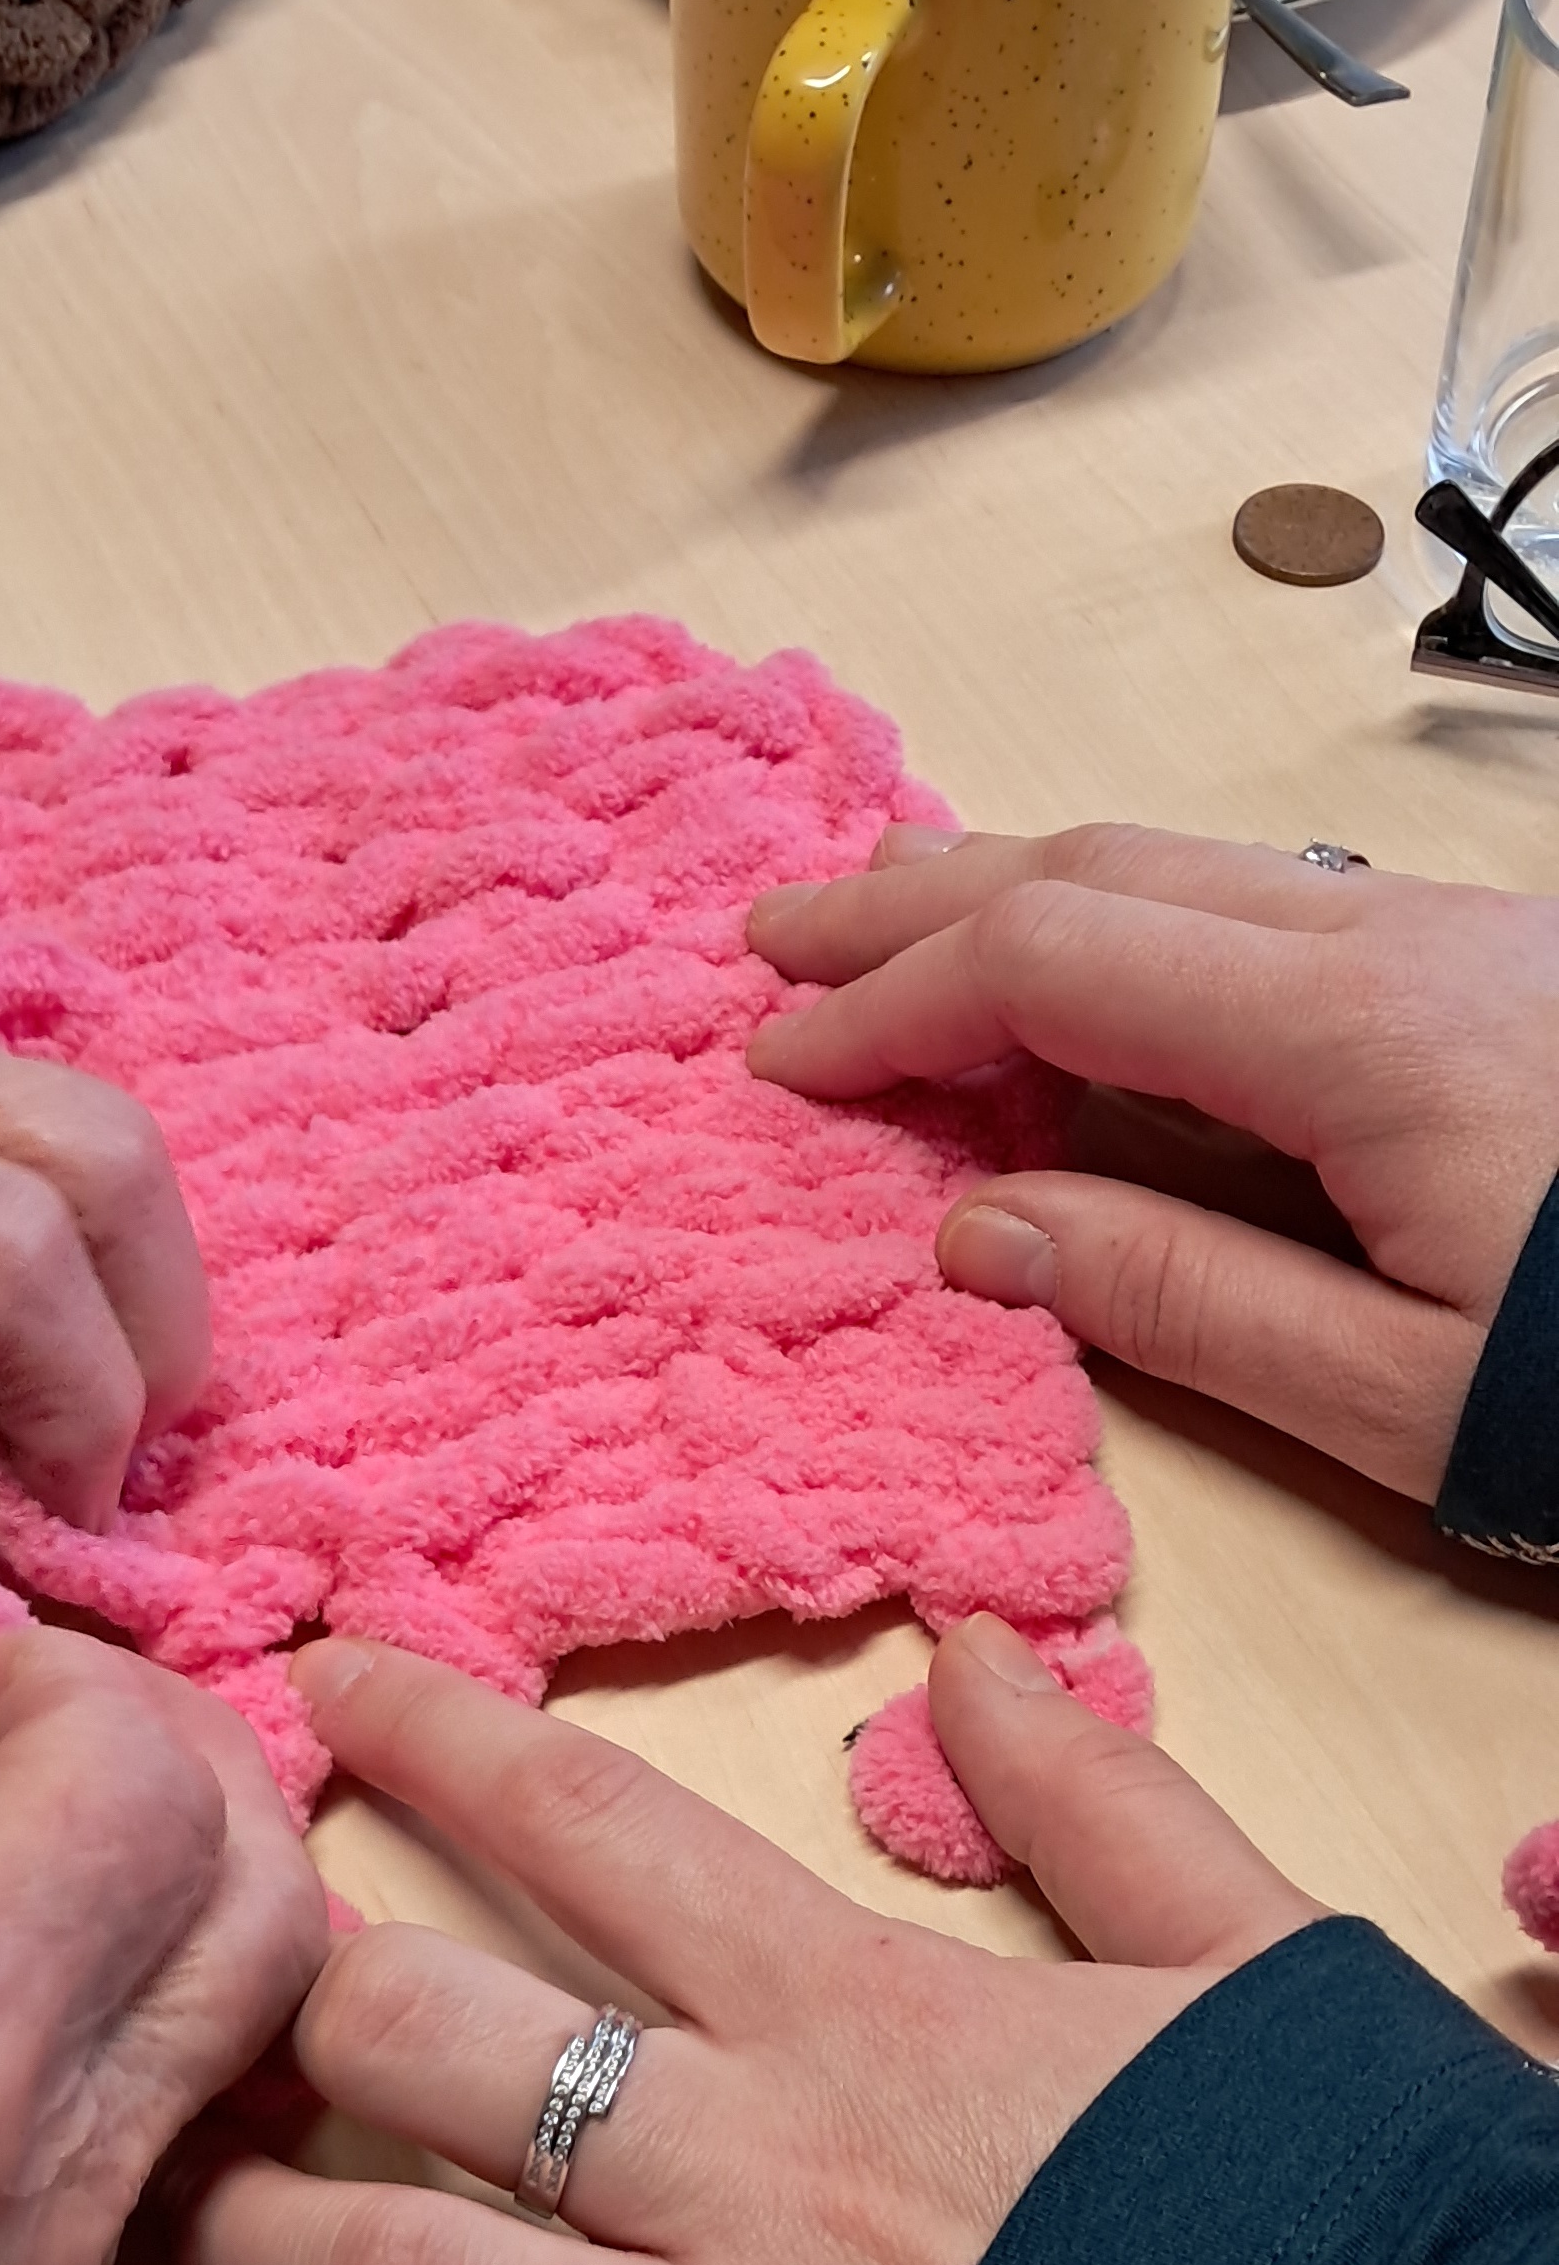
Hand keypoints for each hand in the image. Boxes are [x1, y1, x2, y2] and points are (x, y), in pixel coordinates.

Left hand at [0, 956, 207, 1553]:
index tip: (67, 1517)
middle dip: (148, 1327)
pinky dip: (51, 1234)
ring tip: (48, 1413)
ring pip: (80, 1114)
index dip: (74, 1402)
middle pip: (94, 1146)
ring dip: (113, 1279)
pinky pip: (9, 1112)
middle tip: (103, 1465)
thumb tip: (32, 1510)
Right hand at [0, 1620, 322, 2264]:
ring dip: (170, 1901)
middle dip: (180, 1766)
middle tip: (29, 1732)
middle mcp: (21, 2216)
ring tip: (3, 1854)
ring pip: (242, 2044)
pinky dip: (101, 2045)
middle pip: (268, 1910)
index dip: (75, 1690)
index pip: (146, 1804)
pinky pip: (144, 2167)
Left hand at [183, 1631, 1316, 2264]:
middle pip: (427, 2051)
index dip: (432, 1744)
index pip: (592, 1837)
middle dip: (297, 2004)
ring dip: (261, 2252)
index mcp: (875, 2021)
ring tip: (212, 2234)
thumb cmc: (1386, 2244)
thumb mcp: (1266, 1972)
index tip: (325, 1689)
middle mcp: (761, 2192)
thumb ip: (1102, 1812)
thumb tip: (968, 1662)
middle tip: (246, 2003)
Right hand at [746, 825, 1558, 1501]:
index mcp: (1354, 1037)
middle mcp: (1391, 942)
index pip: (1052, 962)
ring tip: (897, 924)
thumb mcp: (1408, 1399)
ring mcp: (1450, 934)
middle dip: (920, 896)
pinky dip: (1125, 917)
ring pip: (1186, 866)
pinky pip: (1261, 906)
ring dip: (1020, 887)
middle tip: (777, 934)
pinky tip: (1092, 974)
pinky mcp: (1493, 964)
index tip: (780, 1070)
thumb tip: (979, 1225)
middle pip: (1104, 866)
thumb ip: (1181, 1300)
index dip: (894, 1005)